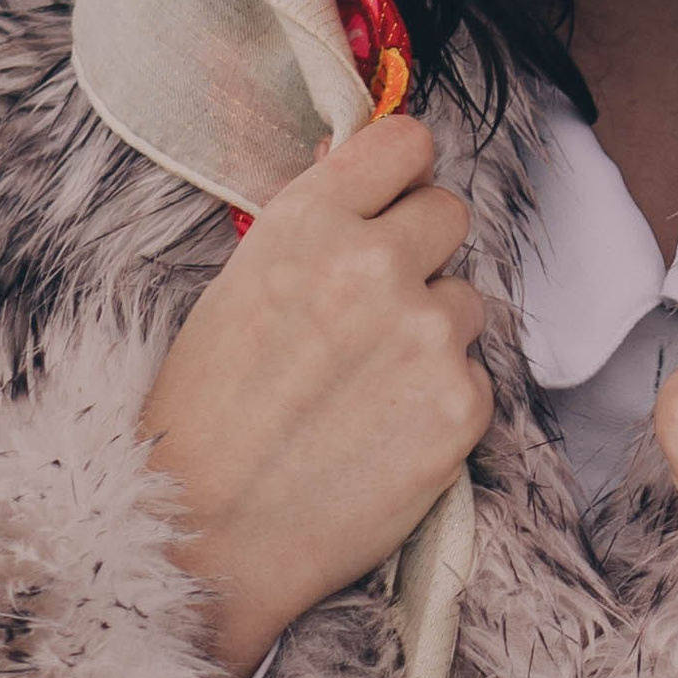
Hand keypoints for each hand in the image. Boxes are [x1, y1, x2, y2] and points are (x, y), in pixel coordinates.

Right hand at [138, 114, 490, 677]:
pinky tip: (382, 434)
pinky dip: (440, 401)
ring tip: (363, 388)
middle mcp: (375, 264)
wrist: (203, 535)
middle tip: (373, 308)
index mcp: (308, 222)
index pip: (406, 142)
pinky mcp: (463, 404)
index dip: (401, 173)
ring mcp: (427, 334)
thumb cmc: (204, 415)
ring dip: (431, 333)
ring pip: (465, 301)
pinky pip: (474, 376)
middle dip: (420, 252)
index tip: (393, 198)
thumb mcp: (238, 287)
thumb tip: (363, 172)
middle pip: (450, 213)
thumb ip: (314, 229)